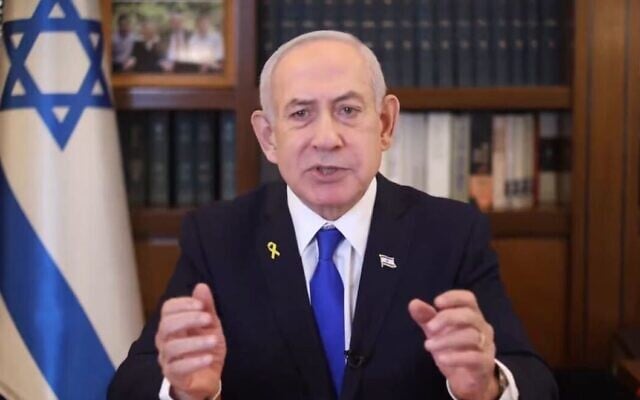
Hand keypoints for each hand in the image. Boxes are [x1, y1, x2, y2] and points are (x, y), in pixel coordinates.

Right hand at [155, 283, 226, 399]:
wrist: (208, 377)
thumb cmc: (205, 348)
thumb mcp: (211, 326)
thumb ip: (206, 308)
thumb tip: (201, 286)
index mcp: (173, 325)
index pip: (168, 309)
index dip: (183, 304)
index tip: (201, 304)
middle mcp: (165, 340)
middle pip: (166, 325)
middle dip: (188, 319)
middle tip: (208, 319)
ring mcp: (167, 359)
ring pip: (172, 347)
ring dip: (195, 342)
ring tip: (213, 340)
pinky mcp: (173, 376)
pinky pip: (177, 368)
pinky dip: (193, 362)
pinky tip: (208, 358)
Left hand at [408, 290, 498, 399]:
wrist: (468, 379)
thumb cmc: (453, 349)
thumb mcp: (436, 332)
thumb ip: (426, 317)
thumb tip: (413, 303)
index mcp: (472, 315)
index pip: (468, 299)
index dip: (453, 297)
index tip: (436, 302)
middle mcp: (482, 327)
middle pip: (470, 315)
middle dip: (447, 318)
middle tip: (429, 327)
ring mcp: (486, 345)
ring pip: (471, 336)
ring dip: (447, 340)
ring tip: (428, 345)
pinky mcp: (485, 363)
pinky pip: (474, 358)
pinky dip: (456, 357)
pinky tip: (441, 358)